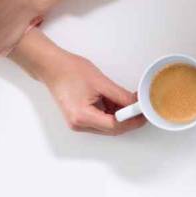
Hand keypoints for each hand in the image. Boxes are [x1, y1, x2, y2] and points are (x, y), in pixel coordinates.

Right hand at [14, 35, 144, 134]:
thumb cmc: (70, 71)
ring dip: (120, 114)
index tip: (143, 113)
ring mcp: (78, 123)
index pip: (115, 125)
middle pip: (111, 129)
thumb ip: (121, 96)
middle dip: (128, 118)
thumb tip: (136, 105)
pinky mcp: (79, 118)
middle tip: (141, 107)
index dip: (132, 120)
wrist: (52, 67)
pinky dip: (110, 112)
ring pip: (107, 125)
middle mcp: (79, 124)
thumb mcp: (101, 82)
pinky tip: (116, 100)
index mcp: (82, 117)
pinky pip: (100, 120)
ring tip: (128, 99)